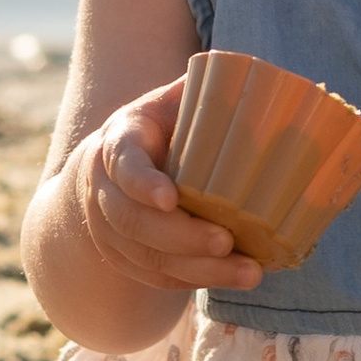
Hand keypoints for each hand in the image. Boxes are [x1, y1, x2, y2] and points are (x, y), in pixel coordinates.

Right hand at [77, 80, 261, 296]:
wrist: (110, 168)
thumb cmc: (157, 128)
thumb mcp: (170, 102)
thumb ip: (202, 92)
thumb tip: (256, 79)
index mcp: (117, 144)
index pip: (123, 165)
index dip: (143, 183)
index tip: (170, 198)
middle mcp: (104, 190)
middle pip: (134, 222)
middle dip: (182, 236)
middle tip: (226, 241)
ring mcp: (109, 230)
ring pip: (147, 257)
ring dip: (198, 268)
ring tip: (247, 270)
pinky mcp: (123, 258)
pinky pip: (156, 277)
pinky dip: (194, 281)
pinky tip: (232, 277)